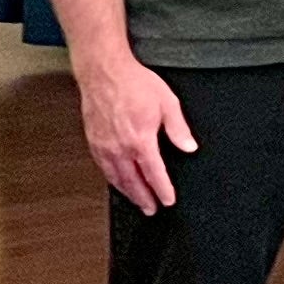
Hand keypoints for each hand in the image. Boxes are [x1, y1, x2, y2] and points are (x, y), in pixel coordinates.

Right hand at [77, 52, 195, 211]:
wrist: (104, 73)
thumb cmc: (135, 85)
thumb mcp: (168, 103)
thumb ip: (179, 129)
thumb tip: (189, 147)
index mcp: (140, 141)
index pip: (154, 174)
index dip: (162, 190)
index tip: (168, 201)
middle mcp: (119, 148)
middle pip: (133, 182)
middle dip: (144, 198)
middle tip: (151, 209)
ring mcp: (104, 147)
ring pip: (116, 178)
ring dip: (128, 192)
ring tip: (137, 201)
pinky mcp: (93, 142)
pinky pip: (103, 168)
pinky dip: (112, 179)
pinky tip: (118, 181)